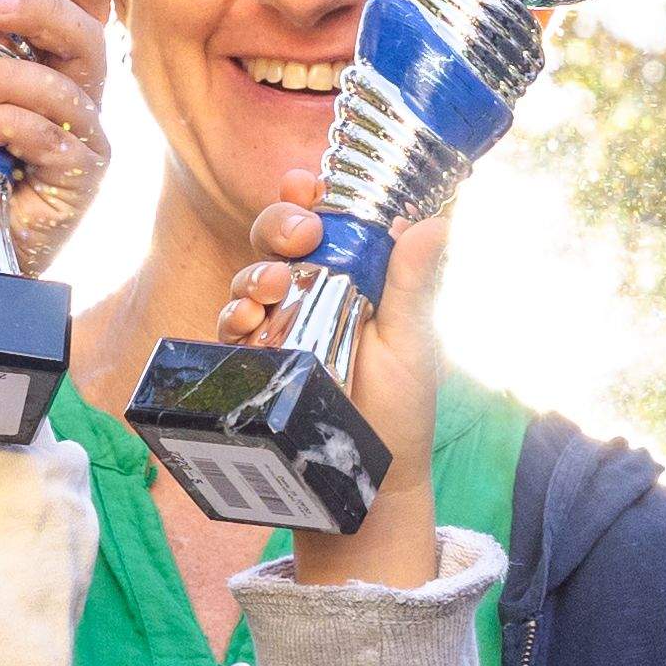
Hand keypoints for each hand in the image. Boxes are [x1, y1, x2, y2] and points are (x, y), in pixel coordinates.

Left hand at [0, 0, 116, 271]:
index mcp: (39, 65)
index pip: (80, 8)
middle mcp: (71, 97)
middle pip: (86, 34)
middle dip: (40, 10)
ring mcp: (80, 139)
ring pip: (66, 86)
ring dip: (3, 76)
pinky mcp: (78, 181)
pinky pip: (53, 138)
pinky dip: (5, 124)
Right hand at [231, 200, 449, 579]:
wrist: (370, 481)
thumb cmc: (400, 411)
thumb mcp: (412, 343)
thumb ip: (414, 282)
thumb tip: (435, 219)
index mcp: (356, 276)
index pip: (327, 218)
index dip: (309, 195)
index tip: (308, 184)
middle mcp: (313, 294)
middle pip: (279, 237)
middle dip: (279, 224)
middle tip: (299, 236)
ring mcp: (280, 327)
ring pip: (250, 278)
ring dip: (255, 273)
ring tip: (272, 290)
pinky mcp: (255, 362)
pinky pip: (229, 328)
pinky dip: (232, 318)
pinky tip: (247, 326)